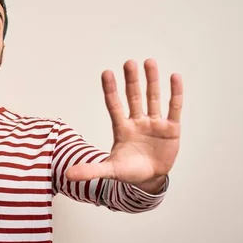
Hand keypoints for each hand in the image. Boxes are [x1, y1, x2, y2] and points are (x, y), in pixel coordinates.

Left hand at [65, 59, 182, 187]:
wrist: (149, 180)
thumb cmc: (128, 171)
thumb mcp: (109, 171)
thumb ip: (90, 170)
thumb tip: (67, 175)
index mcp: (121, 129)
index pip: (114, 105)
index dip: (110, 90)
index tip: (106, 73)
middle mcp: (137, 122)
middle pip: (134, 97)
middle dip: (131, 81)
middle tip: (129, 63)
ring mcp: (154, 124)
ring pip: (152, 98)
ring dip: (152, 81)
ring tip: (149, 62)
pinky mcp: (171, 129)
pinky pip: (173, 108)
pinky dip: (175, 93)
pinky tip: (174, 77)